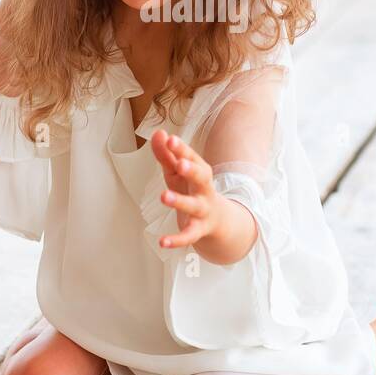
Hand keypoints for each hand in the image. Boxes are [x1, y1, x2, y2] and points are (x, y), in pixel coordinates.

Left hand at [149, 129, 220, 249]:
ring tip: (164, 197)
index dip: (181, 149)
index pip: (192, 157)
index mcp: (200, 171)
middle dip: (192, 170)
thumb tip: (158, 133)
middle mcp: (204, 189)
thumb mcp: (177, 173)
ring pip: (194, 206)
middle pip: (201, 178)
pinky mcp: (199, 230)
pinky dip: (177, 239)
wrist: (217, 221)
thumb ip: (166, 154)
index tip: (171, 139)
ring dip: (180, 201)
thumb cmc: (192, 190)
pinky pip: (189, 235)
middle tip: (180, 164)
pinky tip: (162, 241)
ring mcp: (203, 210)